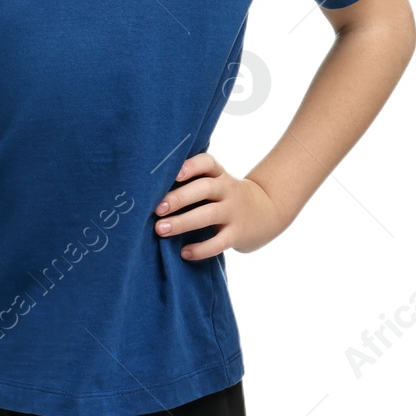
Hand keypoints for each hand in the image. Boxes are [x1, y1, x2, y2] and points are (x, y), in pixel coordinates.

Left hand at [151, 152, 283, 259]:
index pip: (207, 162)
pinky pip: (219, 242)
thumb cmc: (225, 196)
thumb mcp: (216, 182)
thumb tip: (148, 190)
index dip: (191, 165)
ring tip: (161, 230)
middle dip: (179, 197)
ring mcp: (234, 212)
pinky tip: (184, 253)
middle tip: (156, 208)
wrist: (266, 211)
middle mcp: (227, 189)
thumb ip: (191, 182)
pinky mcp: (238, 234)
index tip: (173, 173)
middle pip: (204, 188)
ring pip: (209, 215)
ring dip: (183, 222)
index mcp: (219, 174)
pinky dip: (201, 249)